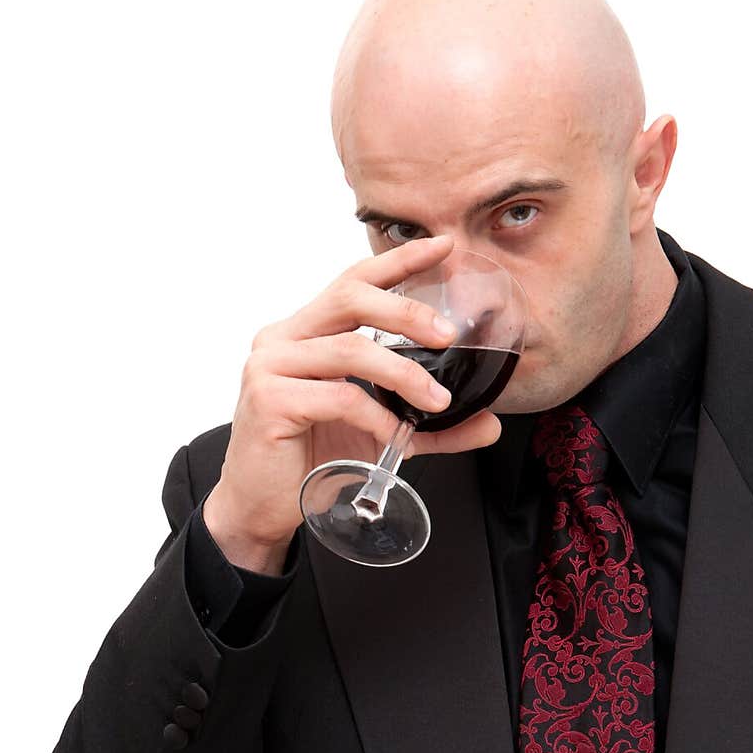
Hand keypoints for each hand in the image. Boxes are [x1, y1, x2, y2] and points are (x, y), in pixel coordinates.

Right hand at [203, 234, 501, 570]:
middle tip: (448, 334)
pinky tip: (396, 439)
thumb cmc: (312, 460)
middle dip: (405, 309)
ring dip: (403, 375)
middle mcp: (283, 338)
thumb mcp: (380, 435)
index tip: (443, 246)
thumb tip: (489, 423)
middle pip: (350, 298)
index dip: (398, 262)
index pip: (354, 283)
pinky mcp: (269, 400)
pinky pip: (338, 398)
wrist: (262, 506)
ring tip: (438, 401)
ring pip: (350, 349)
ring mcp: (271, 366)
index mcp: (305, 332)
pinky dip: (377, 417)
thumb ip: (430, 425)